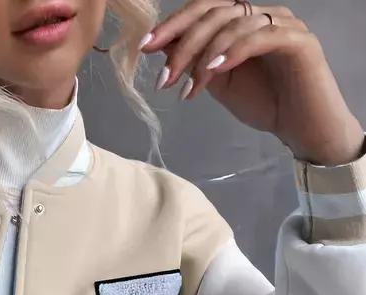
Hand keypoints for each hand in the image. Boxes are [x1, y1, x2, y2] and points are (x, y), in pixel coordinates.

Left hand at [141, 0, 363, 165]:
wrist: (303, 128)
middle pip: (214, 13)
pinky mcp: (298, 40)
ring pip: (233, 25)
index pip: (204, 9)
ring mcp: (282, 23)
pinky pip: (259, 37)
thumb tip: (164, 50)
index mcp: (243, 21)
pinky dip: (232, 53)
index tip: (145, 47)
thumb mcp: (219, 83)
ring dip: (204, 57)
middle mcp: (262, 14)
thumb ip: (197, 63)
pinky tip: (213, 72)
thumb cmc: (265, 104)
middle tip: (164, 78)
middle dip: (183, 44)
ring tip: (188, 89)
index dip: (173, 25)